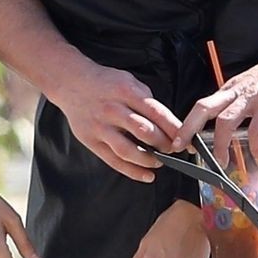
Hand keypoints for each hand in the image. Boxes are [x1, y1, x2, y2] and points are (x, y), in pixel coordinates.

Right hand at [50, 55, 183, 184]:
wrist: (70, 82)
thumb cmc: (104, 82)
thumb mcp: (129, 81)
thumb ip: (146, 100)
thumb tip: (167, 123)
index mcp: (126, 92)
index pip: (157, 113)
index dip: (175, 129)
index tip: (187, 140)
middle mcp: (113, 110)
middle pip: (145, 132)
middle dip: (164, 145)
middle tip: (174, 150)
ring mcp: (100, 127)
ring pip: (128, 150)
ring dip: (149, 160)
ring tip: (160, 162)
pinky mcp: (90, 140)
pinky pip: (113, 161)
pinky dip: (132, 171)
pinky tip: (147, 176)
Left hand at [172, 44, 257, 164]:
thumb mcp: (257, 90)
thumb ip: (251, 112)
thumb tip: (252, 137)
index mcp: (231, 89)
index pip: (203, 105)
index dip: (189, 123)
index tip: (181, 141)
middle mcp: (237, 91)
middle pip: (204, 108)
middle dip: (189, 129)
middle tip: (180, 148)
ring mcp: (252, 96)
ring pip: (225, 121)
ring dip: (220, 145)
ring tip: (221, 164)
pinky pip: (256, 130)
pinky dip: (255, 147)